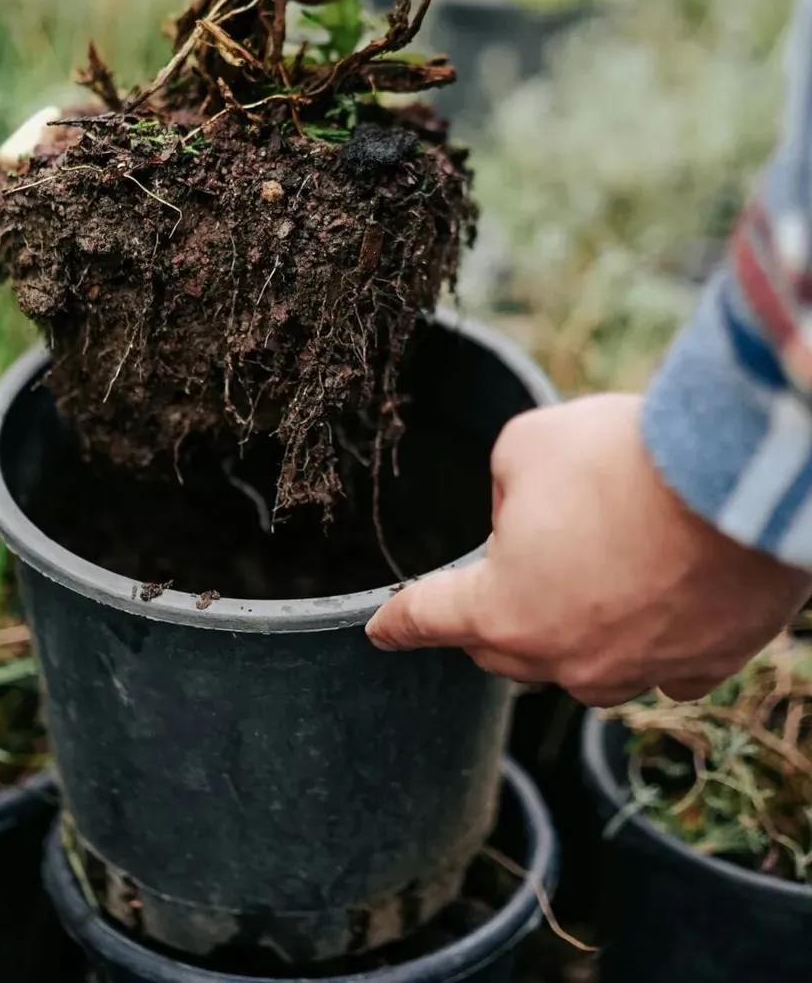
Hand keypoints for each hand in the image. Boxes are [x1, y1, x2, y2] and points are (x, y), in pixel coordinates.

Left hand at [366, 394, 811, 704]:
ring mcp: (637, 672)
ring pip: (582, 663)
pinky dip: (647, 637)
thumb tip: (524, 518)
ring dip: (572, 626)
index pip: (430, 617)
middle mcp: (565, 659)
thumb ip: (503, 490)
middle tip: (514, 560)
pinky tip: (657, 596)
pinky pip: (657, 666)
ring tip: (595, 566)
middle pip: (503, 649)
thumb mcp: (524, 446)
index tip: (381, 631)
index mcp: (503, 610)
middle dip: (492, 614)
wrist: (737, 482)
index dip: (399, 621)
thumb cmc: (620, 457)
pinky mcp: (703, 667)